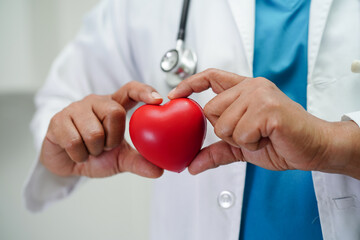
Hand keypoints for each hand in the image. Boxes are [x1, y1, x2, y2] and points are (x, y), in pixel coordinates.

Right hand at [40, 81, 163, 177]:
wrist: (66, 164)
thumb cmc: (95, 155)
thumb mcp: (120, 159)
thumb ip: (139, 162)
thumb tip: (160, 170)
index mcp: (113, 106)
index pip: (130, 90)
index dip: (144, 91)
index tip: (158, 99)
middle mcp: (95, 102)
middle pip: (115, 113)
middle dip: (112, 139)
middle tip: (105, 147)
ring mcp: (75, 109)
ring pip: (94, 132)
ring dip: (94, 150)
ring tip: (90, 150)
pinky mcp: (57, 120)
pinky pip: (74, 142)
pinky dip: (79, 156)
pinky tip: (76, 153)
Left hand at [168, 69, 359, 178]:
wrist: (313, 148)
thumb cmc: (280, 142)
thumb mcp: (242, 146)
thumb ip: (216, 151)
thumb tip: (191, 165)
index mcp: (245, 89)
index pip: (210, 76)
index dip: (189, 83)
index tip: (174, 95)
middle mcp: (251, 86)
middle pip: (210, 109)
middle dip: (225, 130)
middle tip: (249, 133)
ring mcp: (260, 95)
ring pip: (222, 123)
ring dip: (240, 139)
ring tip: (261, 135)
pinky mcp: (268, 108)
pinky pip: (240, 133)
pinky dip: (251, 143)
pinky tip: (268, 137)